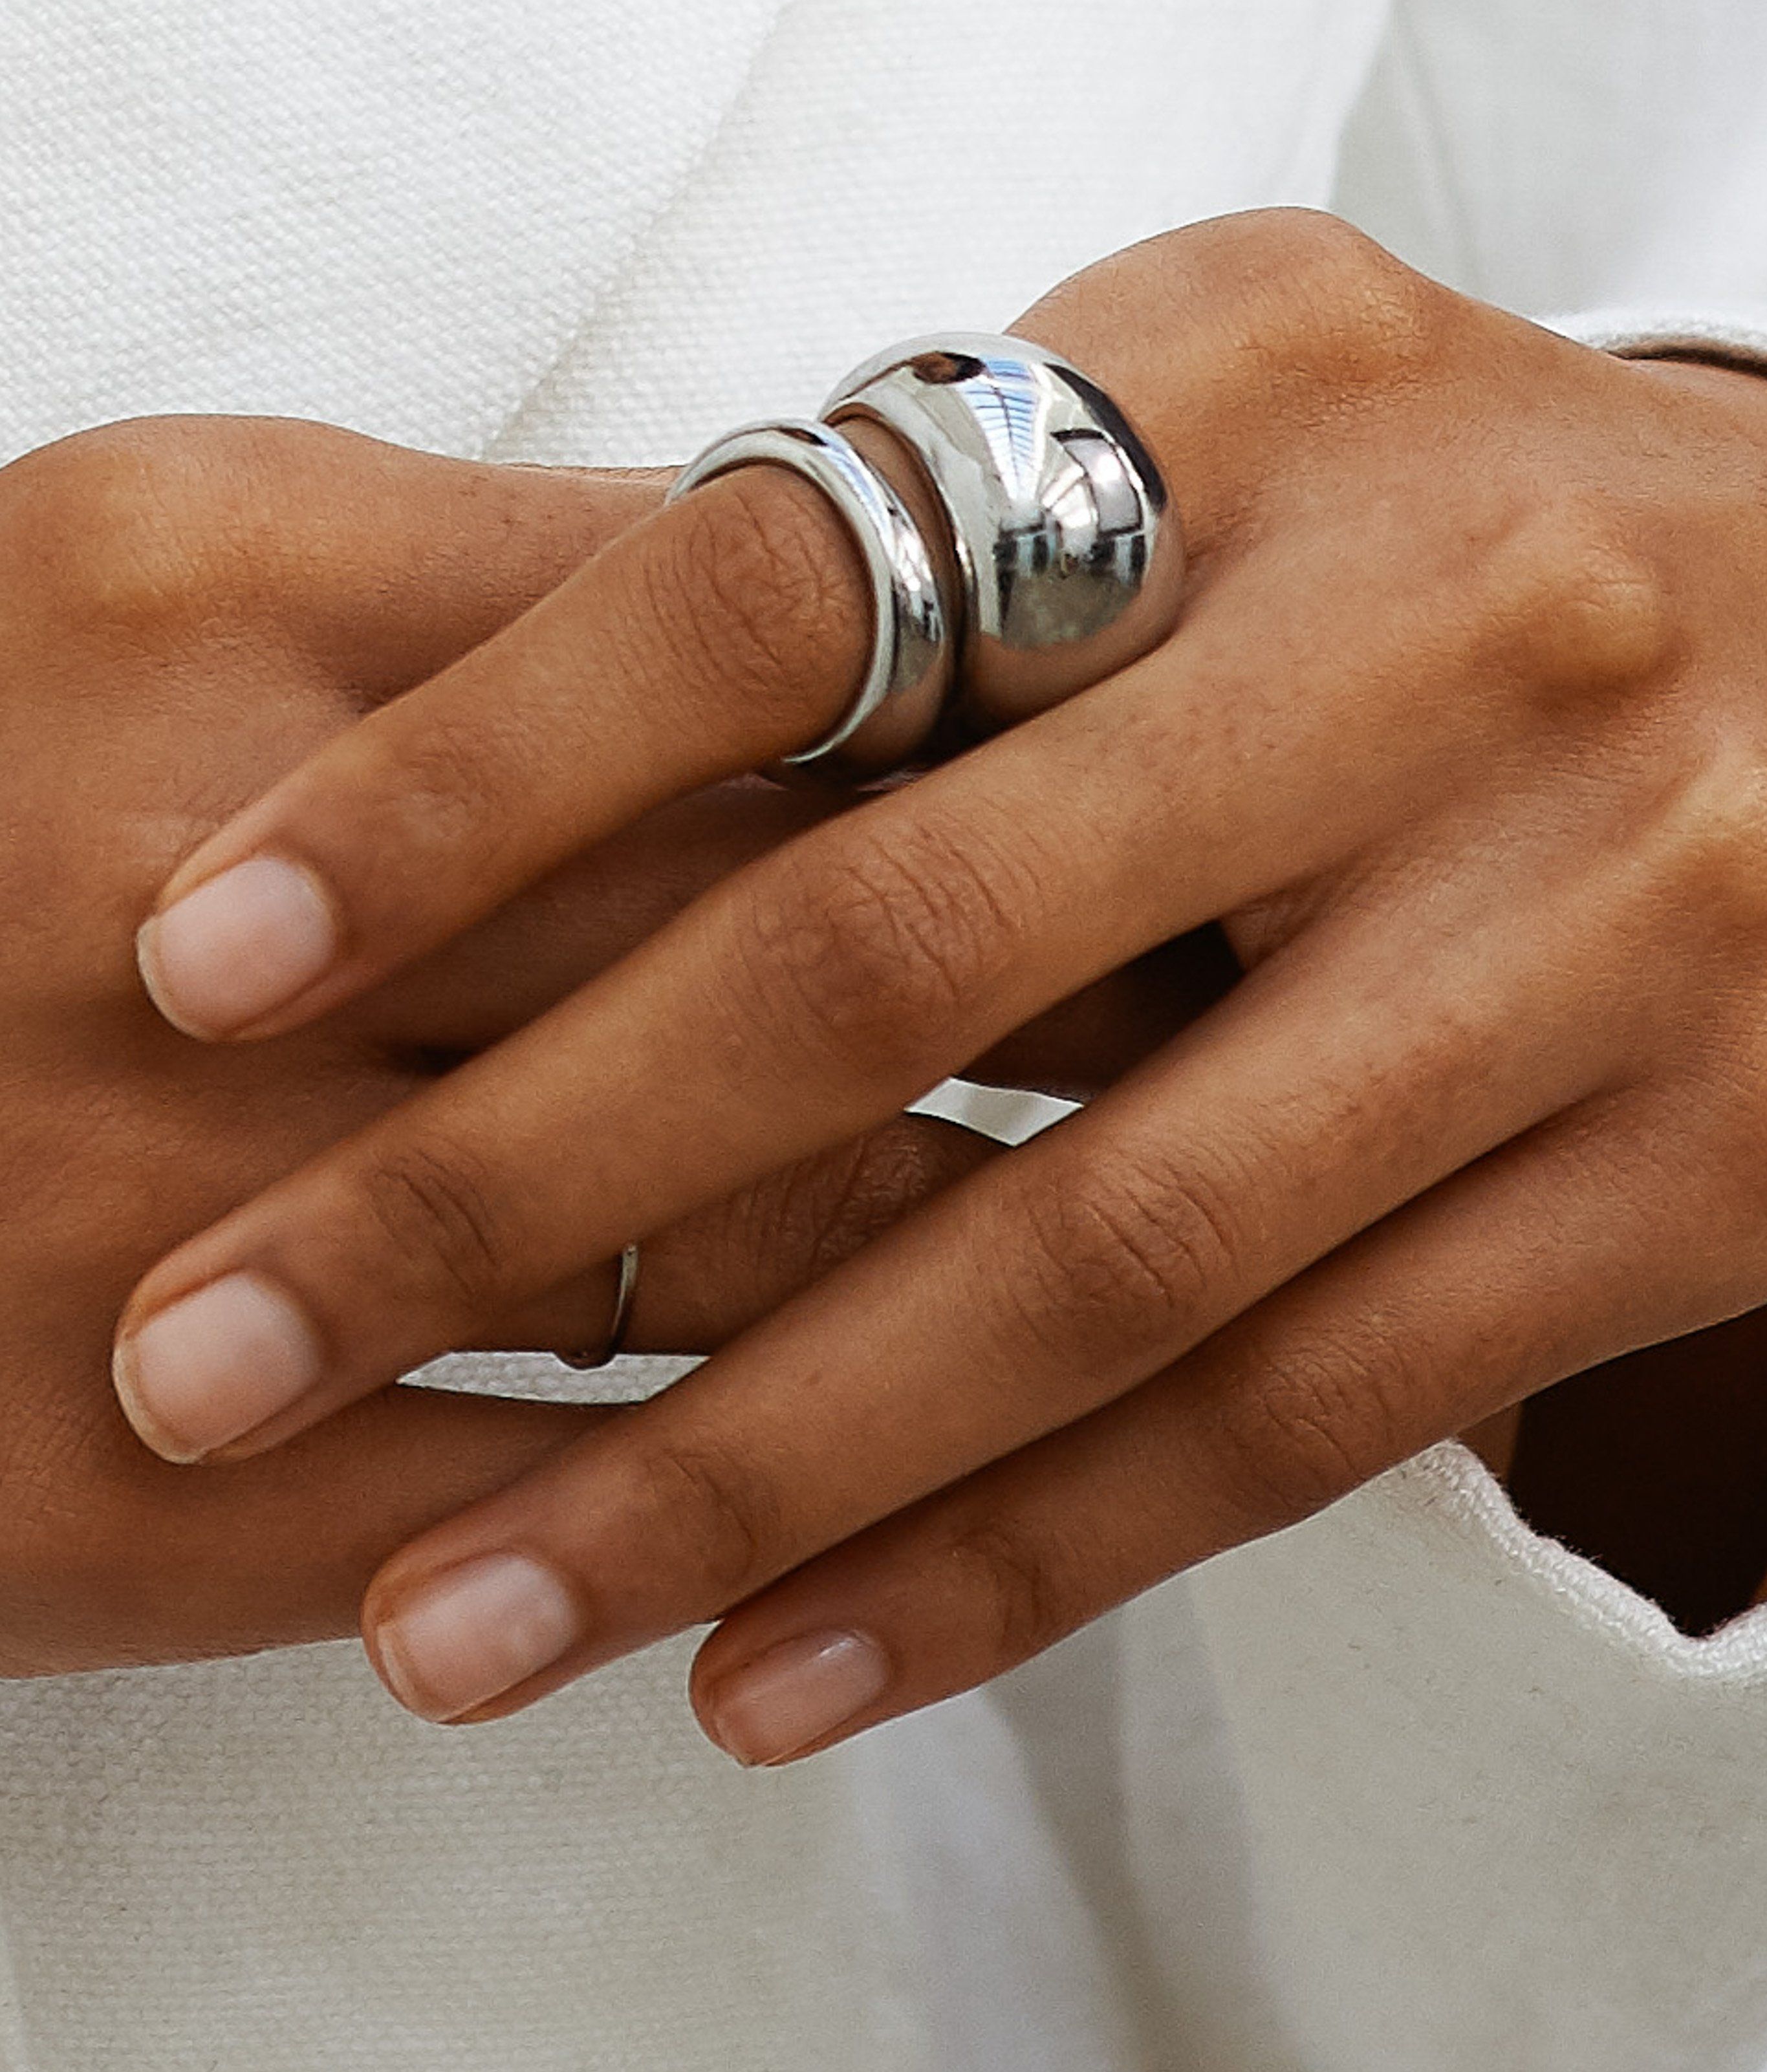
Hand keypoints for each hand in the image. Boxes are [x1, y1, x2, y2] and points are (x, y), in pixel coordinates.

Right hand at [0, 413, 1198, 1669]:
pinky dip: (808, 1480)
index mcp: (211, 591)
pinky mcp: (159, 1499)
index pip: (754, 651)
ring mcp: (187, 1215)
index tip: (1227, 760)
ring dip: (1017, 1253)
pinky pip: (594, 1489)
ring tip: (1209, 1229)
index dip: (1031, 715)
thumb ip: (494, 594)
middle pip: (795, 933)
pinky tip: (972, 1468)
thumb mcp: (144, 573)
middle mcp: (217, 895)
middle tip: (1316, 998)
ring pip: (757, 1238)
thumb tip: (855, 605)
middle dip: (1099, 979)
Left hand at [107, 214, 1766, 1747]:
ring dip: (738, 1467)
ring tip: (452, 1626)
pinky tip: (782, 1669)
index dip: (466, 784)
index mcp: (1264, 381)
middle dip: (513, 1188)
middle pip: (900, 952)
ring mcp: (1616, 913)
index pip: (783, 580)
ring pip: (1095, 1253)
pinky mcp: (1723, 1162)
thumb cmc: (1503, 534)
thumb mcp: (1251, 420)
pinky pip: (1308, 1415)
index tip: (196, 962)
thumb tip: (539, 778)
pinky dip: (1021, 1559)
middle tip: (207, 1361)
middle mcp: (1450, 629)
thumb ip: (950, 556)